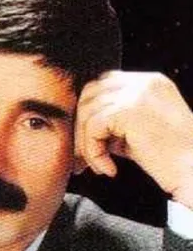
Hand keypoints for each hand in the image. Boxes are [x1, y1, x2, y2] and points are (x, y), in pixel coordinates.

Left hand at [74, 71, 192, 208]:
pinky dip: (93, 152)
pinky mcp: (129, 110)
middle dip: (81, 126)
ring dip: (86, 144)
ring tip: (98, 165)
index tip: (88, 141)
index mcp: (149, 83)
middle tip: (84, 155)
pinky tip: (109, 168)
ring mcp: (137, 93)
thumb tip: (82, 125)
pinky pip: (93, 128)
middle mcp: (143, 82)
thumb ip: (114, 121)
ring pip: (88, 113)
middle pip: (90, 94)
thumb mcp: (138, 131)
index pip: (103, 86)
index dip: (90, 112)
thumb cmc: (169, 159)